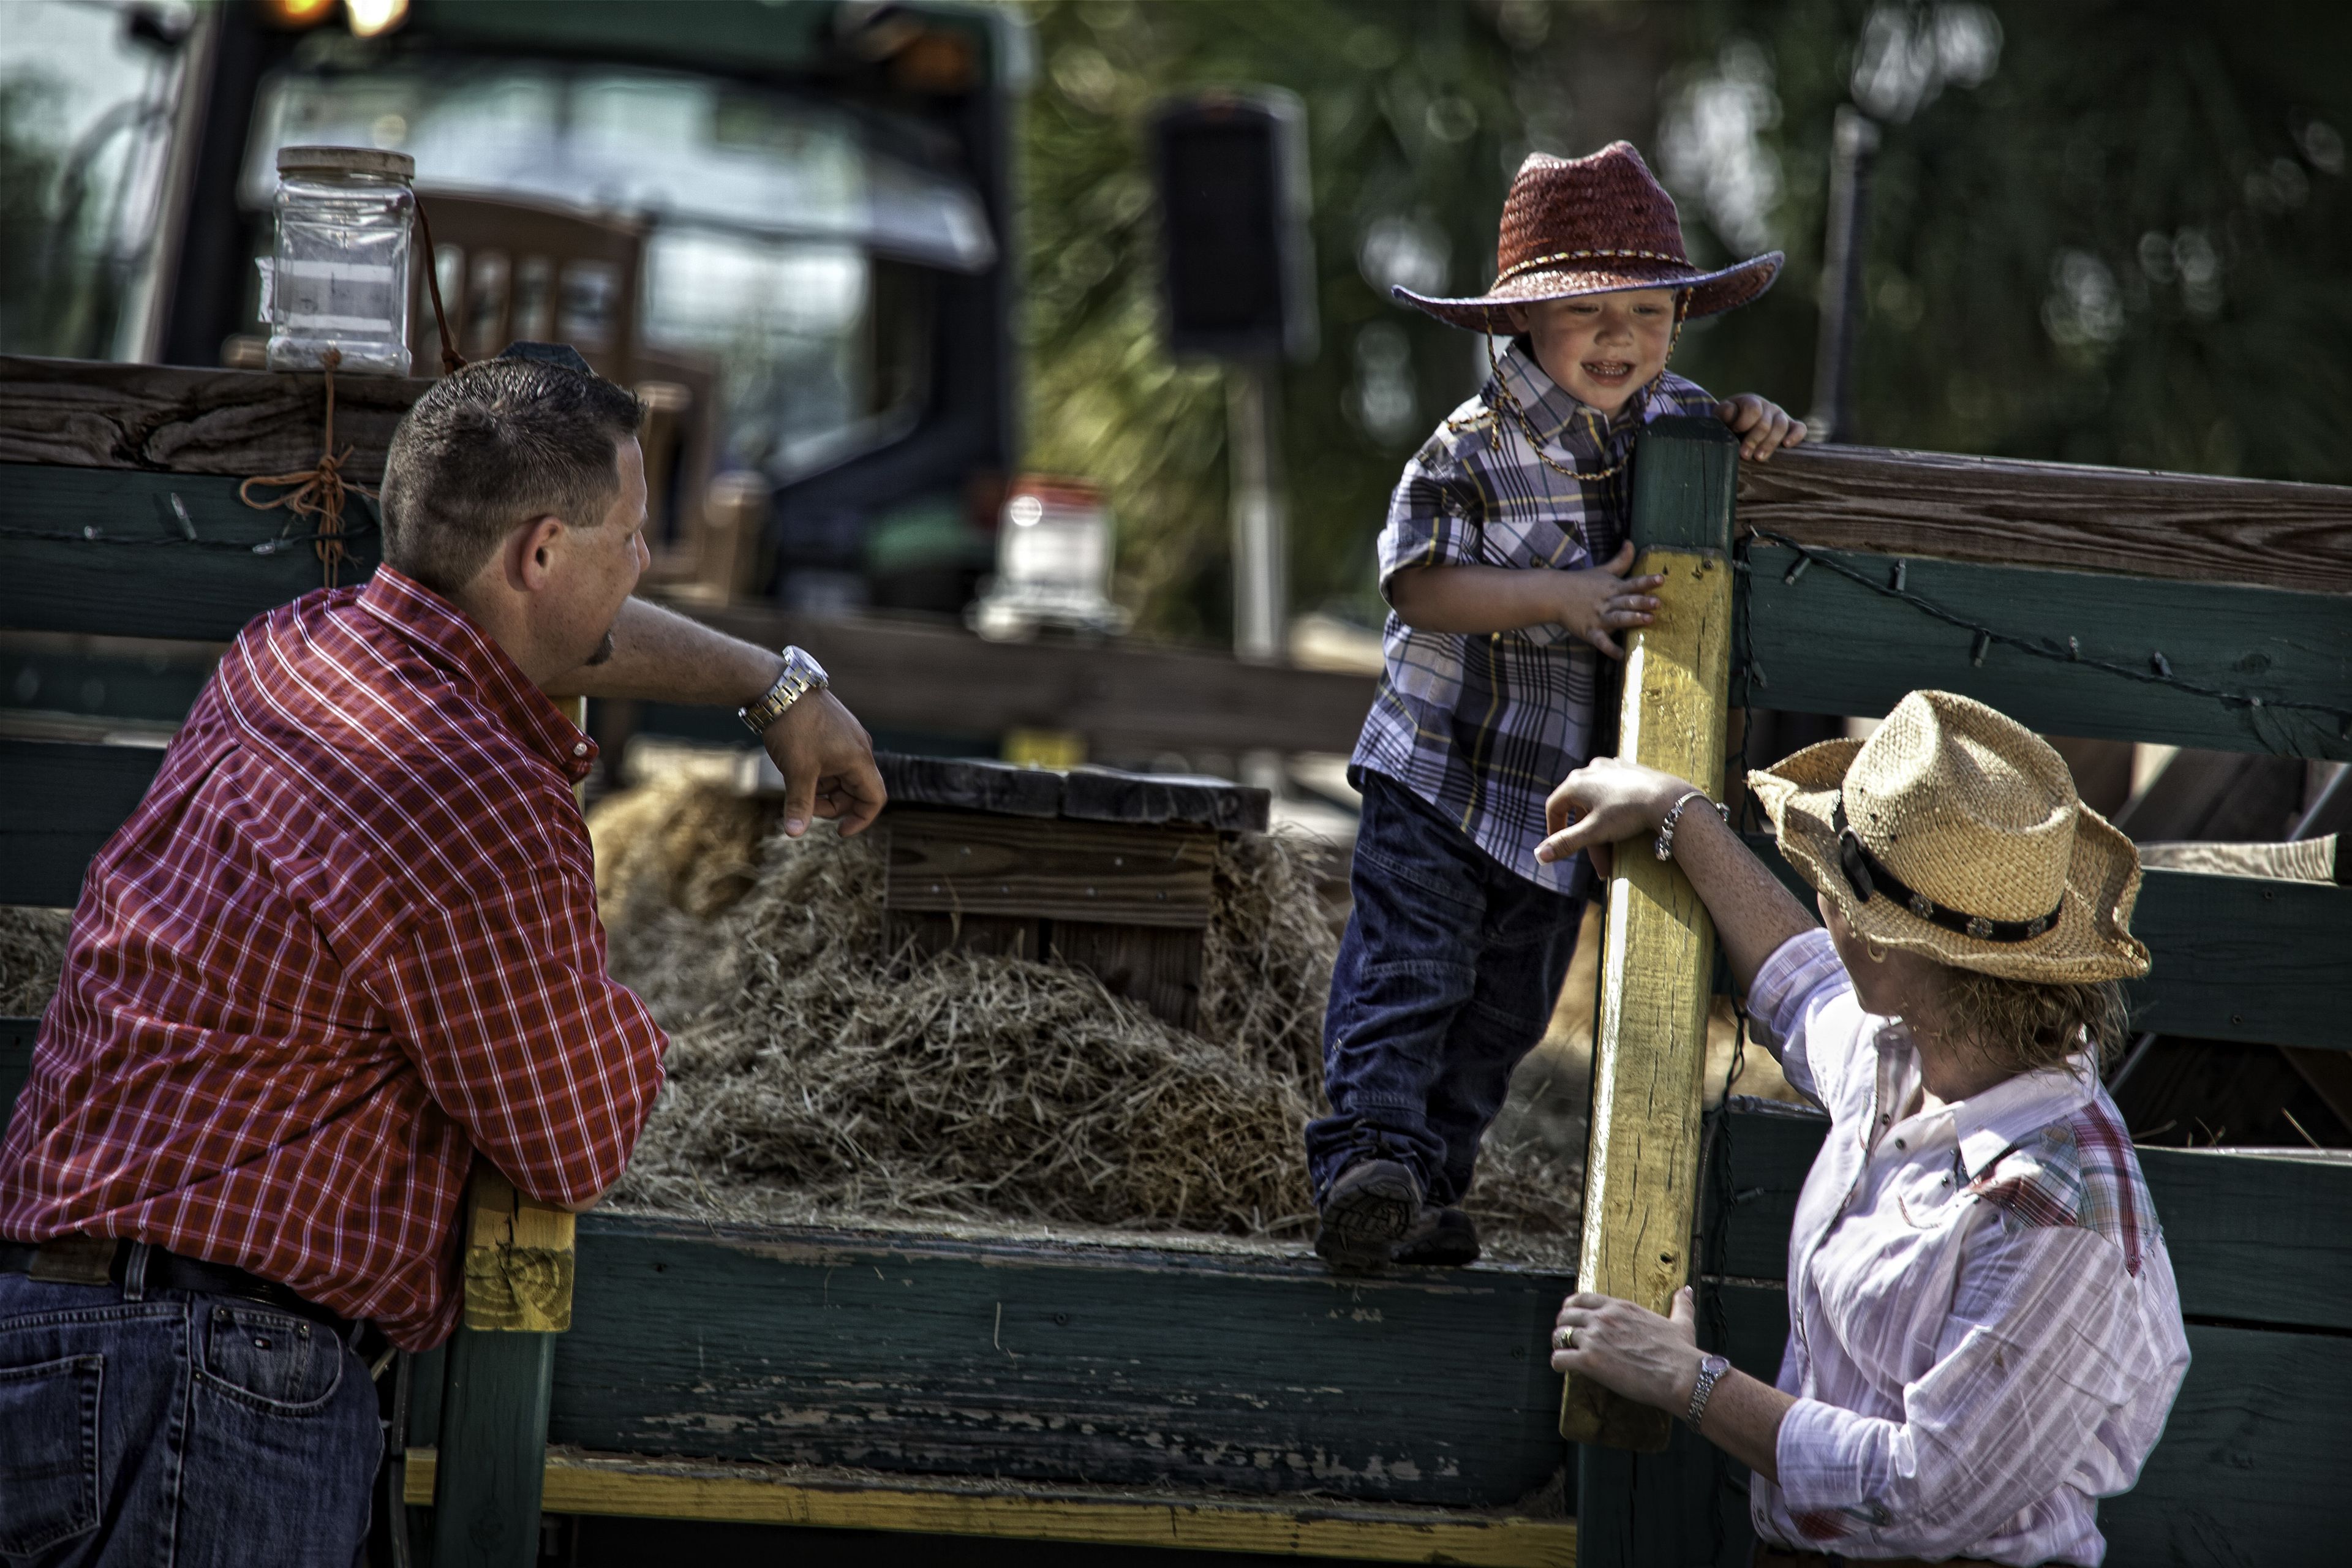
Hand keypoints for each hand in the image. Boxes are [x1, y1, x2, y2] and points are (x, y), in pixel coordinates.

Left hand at [764, 689, 885, 837]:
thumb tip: (794, 834)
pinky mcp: (835, 729)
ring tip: (797, 782)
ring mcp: (848, 736)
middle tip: (805, 804)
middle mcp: (860, 747)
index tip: (839, 832)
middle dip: (833, 804)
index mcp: (859, 759)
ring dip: (824, 788)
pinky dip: (820, 771)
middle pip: (857, 790)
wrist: (780, 688)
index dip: (861, 820)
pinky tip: (797, 766)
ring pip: (842, 776)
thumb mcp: (796, 771)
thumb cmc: (794, 727)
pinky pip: (834, 760)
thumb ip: (800, 804)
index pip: (875, 799)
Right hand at [1536, 755, 1691, 867]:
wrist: (1668, 799)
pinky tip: (1624, 825)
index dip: (1554, 829)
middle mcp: (1590, 770)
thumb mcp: (1594, 832)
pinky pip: (1613, 793)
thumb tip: (1539, 855)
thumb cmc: (1627, 814)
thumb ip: (1565, 843)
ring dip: (1601, 829)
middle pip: (1580, 809)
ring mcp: (1610, 767)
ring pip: (1597, 803)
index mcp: (1576, 782)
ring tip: (1615, 851)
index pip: (1554, 807)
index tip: (1559, 847)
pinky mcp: (1629, 769)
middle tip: (1601, 864)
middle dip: (1588, 840)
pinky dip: (1614, 813)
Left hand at [1549, 1285, 1704, 1414]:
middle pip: (1566, 1315)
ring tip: (1564, 1353)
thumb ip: (1680, 1305)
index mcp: (1620, 1307)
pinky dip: (1558, 1363)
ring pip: (1559, 1335)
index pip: (1582, 1298)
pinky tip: (1563, 1368)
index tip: (1573, 1318)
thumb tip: (1686, 1290)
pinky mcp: (1589, 1361)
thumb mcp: (1681, 1322)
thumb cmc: (1681, 1352)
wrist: (1680, 1375)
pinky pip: (1559, 1358)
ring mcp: (1594, 1338)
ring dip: (1559, 1344)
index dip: (1572, 1308)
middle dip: (1563, 1326)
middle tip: (1566, 1338)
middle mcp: (1603, 1318)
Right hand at [1553, 541, 1666, 658]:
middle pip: (1627, 601)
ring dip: (1632, 619)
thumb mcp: (1602, 570)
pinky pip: (1600, 641)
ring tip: (1648, 620)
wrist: (1554, 595)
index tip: (1661, 579)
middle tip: (1657, 603)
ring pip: (1617, 618)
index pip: (1633, 583)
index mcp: (1613, 588)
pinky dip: (1609, 648)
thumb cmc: (1581, 582)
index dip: (1647, 582)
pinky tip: (1620, 655)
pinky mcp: (1589, 631)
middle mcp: (1608, 602)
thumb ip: (1621, 560)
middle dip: (1642, 602)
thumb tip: (1630, 542)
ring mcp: (1598, 617)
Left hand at [1714, 394, 1805, 461]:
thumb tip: (1731, 412)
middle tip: (1744, 455)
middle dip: (1753, 440)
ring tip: (1759, 457)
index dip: (1743, 423)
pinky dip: (1796, 435)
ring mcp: (1780, 416)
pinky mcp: (1790, 427)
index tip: (1734, 432)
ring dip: (1770, 443)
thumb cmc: (1729, 423)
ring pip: (1781, 426)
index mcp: (1751, 401)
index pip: (1753, 409)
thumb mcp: (1721, 417)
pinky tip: (1787, 445)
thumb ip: (1723, 413)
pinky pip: (1799, 428)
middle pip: (1765, 422)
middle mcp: (1768, 407)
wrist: (1738, 427)